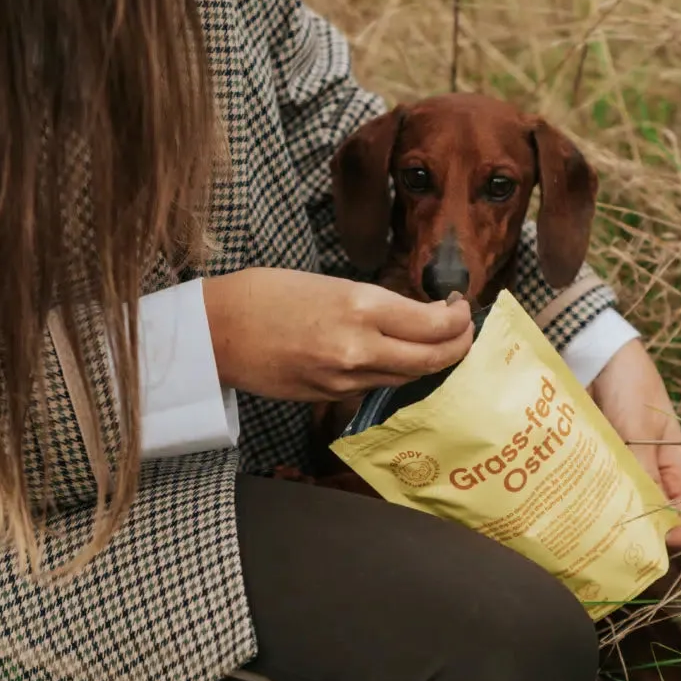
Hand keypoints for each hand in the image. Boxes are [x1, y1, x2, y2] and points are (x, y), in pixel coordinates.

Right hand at [202, 268, 472, 402]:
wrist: (216, 332)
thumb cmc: (265, 295)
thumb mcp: (328, 283)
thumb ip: (374, 304)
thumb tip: (412, 316)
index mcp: (360, 307)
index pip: (434, 325)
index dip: (459, 319)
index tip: (461, 307)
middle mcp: (359, 348)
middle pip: (433, 359)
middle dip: (459, 345)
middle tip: (464, 330)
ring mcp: (346, 379)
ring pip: (409, 377)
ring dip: (431, 361)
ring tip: (438, 343)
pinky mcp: (331, 397)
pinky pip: (377, 387)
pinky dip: (396, 373)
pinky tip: (398, 358)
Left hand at [588, 339, 680, 549]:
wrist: (595, 351)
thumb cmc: (629, 385)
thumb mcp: (640, 430)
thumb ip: (646, 475)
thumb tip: (662, 527)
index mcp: (676, 469)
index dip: (663, 541)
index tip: (636, 552)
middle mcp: (651, 474)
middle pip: (647, 518)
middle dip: (628, 533)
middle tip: (600, 546)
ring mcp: (622, 467)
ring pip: (617, 506)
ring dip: (601, 516)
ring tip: (577, 531)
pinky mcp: (595, 459)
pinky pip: (593, 486)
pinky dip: (582, 496)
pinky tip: (564, 507)